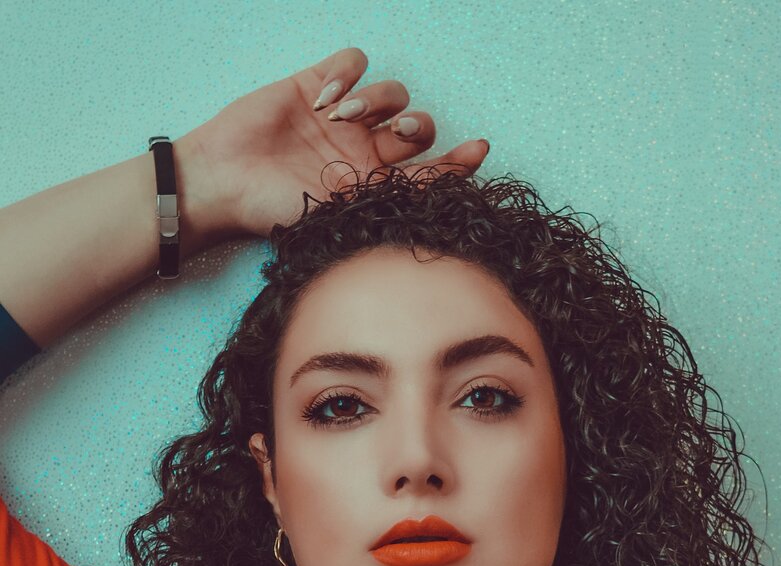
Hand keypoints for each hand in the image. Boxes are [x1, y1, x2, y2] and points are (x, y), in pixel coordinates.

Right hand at [174, 46, 490, 241]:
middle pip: (421, 128)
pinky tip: (327, 97)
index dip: (460, 162)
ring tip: (340, 118)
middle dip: (418, 128)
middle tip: (398, 136)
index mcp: (376, 189)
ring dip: (376, 100)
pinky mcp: (317, 84)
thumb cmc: (276, 211)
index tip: (480, 150)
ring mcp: (343, 117)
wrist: (225, 184)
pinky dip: (349, 72)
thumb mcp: (342, 215)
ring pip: (392, 92)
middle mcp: (365, 152)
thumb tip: (442, 201)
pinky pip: (355, 60)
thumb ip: (392, 201)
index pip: (431, 174)